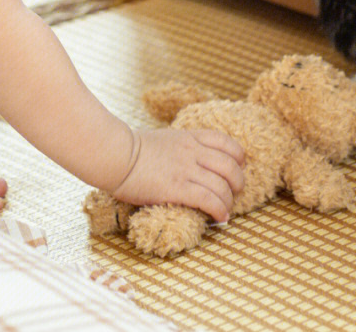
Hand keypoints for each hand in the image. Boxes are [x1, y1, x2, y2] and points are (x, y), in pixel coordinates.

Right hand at [109, 126, 244, 221]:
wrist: (117, 155)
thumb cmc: (134, 149)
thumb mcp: (166, 139)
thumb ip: (183, 147)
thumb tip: (193, 161)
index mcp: (190, 137)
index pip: (226, 142)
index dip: (238, 157)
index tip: (238, 167)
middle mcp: (192, 151)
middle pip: (230, 166)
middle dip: (238, 182)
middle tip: (234, 193)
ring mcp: (186, 170)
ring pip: (222, 186)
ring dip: (229, 202)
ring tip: (225, 211)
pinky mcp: (177, 189)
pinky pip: (209, 200)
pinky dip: (219, 211)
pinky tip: (219, 218)